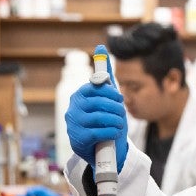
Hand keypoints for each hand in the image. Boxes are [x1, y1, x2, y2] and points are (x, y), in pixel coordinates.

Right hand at [65, 45, 127, 170]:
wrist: (99, 149)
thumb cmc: (104, 119)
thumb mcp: (105, 97)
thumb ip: (104, 76)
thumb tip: (102, 46)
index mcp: (79, 95)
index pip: (94, 87)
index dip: (110, 93)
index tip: (119, 98)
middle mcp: (73, 108)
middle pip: (99, 102)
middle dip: (116, 108)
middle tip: (122, 112)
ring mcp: (74, 124)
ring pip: (100, 116)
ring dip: (115, 120)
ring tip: (120, 123)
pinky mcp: (78, 139)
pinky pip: (99, 131)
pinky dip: (111, 131)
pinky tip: (115, 133)